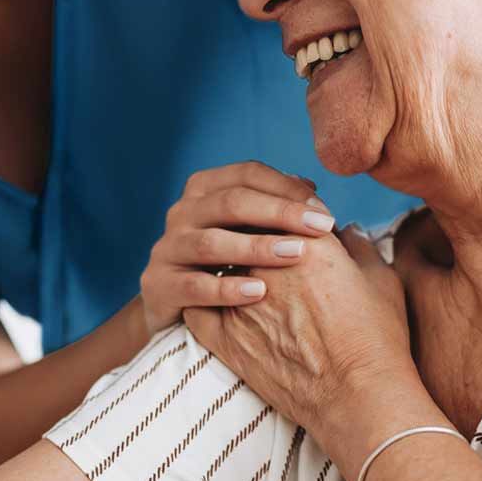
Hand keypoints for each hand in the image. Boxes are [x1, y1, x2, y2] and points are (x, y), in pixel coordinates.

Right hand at [139, 162, 338, 336]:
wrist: (177, 307)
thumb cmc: (225, 262)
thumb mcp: (248, 229)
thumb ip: (275, 207)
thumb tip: (310, 188)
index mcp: (205, 189)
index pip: (247, 173)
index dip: (287, 188)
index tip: (323, 211)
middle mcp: (182, 212)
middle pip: (231, 202)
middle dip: (280, 213)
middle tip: (321, 228)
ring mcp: (167, 247)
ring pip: (211, 242)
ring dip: (257, 247)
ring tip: (295, 254)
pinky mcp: (159, 284)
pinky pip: (194, 285)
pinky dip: (228, 288)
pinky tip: (260, 293)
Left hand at [183, 226, 414, 453]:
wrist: (358, 398)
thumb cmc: (379, 341)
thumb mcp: (382, 281)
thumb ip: (360, 247)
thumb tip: (348, 230)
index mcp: (309, 242)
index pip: (284, 209)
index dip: (287, 214)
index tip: (291, 223)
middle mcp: (268, 263)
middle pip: (246, 230)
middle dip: (252, 232)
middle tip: (258, 243)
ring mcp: (240, 300)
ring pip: (218, 264)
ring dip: (226, 263)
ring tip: (236, 272)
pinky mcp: (224, 336)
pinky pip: (197, 306)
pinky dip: (202, 299)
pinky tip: (210, 301)